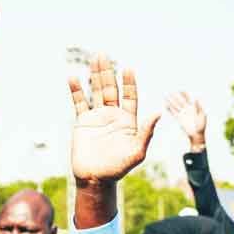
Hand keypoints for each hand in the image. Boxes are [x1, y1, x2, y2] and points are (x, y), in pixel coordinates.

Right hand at [68, 54, 159, 183]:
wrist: (95, 179)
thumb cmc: (118, 168)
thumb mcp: (137, 151)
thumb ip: (146, 132)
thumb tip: (159, 112)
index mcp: (128, 121)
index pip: (130, 96)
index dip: (129, 83)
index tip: (128, 69)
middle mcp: (113, 115)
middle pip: (111, 89)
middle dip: (108, 72)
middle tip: (105, 54)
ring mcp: (97, 117)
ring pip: (96, 91)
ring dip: (95, 75)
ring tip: (94, 58)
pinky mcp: (82, 122)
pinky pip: (79, 103)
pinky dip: (76, 90)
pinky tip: (73, 78)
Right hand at [167, 91, 206, 151]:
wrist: (197, 135)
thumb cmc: (201, 125)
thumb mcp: (202, 115)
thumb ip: (199, 106)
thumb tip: (196, 98)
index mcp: (193, 107)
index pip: (188, 98)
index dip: (184, 93)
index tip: (179, 89)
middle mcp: (187, 109)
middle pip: (180, 101)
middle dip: (175, 96)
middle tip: (169, 91)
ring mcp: (182, 114)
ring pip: (175, 106)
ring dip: (170, 101)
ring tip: (165, 96)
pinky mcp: (179, 119)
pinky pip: (173, 113)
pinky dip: (169, 109)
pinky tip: (166, 105)